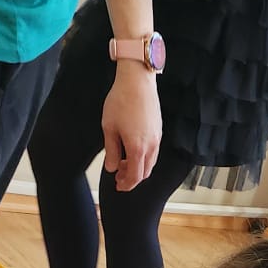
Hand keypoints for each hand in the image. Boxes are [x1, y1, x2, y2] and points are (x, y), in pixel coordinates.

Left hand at [102, 68, 162, 192]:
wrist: (137, 81)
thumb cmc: (121, 100)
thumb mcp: (109, 127)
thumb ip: (111, 151)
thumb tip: (111, 167)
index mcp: (137, 147)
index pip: (135, 176)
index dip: (127, 184)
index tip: (118, 186)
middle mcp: (151, 145)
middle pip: (145, 172)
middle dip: (132, 178)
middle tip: (119, 177)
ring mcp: (157, 138)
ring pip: (151, 162)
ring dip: (138, 167)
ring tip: (124, 163)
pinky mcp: (158, 130)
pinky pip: (153, 151)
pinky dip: (144, 157)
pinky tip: (133, 150)